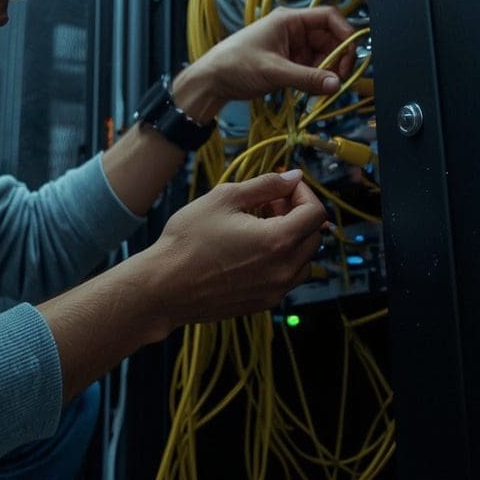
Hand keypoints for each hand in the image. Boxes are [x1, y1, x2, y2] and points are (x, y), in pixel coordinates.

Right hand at [144, 170, 329, 325]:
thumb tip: (292, 177)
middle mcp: (283, 270)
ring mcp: (274, 290)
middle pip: (314, 236)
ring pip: (303, 259)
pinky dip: (281, 259)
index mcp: (278, 241)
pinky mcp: (263, 302)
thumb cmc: (187, 242)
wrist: (163, 287)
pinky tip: (252, 248)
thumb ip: (265, 185)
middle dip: (299, 213)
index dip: (304, 193)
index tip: (286, 186)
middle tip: (271, 202)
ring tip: (261, 225)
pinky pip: (286, 277)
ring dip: (292, 238)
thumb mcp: (224, 199)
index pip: (316, 213)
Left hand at [175, 7, 356, 121]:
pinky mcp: (289, 63)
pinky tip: (317, 91)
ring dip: (329, 71)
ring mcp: (292, 47)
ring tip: (326, 89)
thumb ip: (307, 78)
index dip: (345, 33)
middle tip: (339, 80)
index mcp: (290, 20)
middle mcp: (294, 31)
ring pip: (323, 56)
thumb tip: (336, 84)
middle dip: (338, 58)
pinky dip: (318, 79)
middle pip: (330, 39)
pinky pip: (312, 68)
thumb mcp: (274, 71)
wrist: (212, 81)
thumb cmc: (235, 65)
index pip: (328, 17)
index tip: (351, 55)